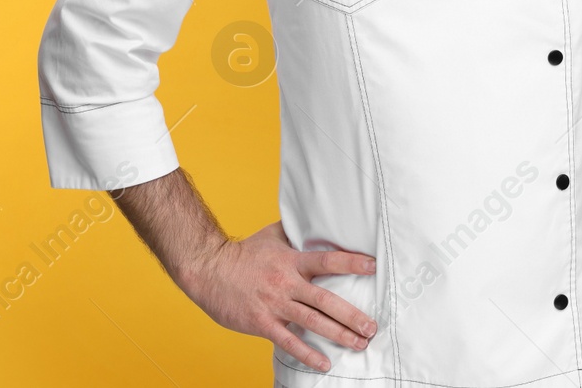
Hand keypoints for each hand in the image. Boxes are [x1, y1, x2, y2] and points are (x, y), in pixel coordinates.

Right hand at [180, 219, 377, 372]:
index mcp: (291, 260)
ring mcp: (274, 304)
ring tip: (360, 343)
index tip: (373, 267)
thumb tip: (315, 217)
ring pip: (312, 322)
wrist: (208, 270)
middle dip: (352, 315)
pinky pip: (288, 341)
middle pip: (325, 299)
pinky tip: (324, 363)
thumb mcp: (271, 235)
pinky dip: (307, 354)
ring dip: (338, 334)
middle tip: (372, 327)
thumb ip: (295, 231)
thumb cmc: (242, 252)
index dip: (351, 262)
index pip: (327, 260)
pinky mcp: (262, 323)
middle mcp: (286, 283)